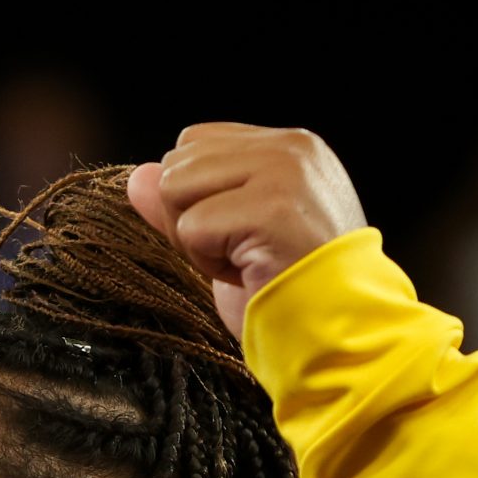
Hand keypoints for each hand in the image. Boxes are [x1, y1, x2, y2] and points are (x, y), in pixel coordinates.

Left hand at [127, 124, 366, 338]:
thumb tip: (136, 177)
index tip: (238, 235)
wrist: (341, 335)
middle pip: (178, 162)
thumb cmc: (290, 293)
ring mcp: (283, 172)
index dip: (197, 198)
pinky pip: (191, 226)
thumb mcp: (232, 237)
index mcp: (290, 147)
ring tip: (245, 260)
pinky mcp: (271, 207)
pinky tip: (249, 272)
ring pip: (176, 188)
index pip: (197, 143)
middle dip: (191, 218)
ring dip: (197, 240)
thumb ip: (188, 201)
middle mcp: (289, 149)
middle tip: (241, 254)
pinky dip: (208, 262)